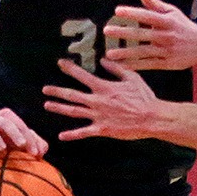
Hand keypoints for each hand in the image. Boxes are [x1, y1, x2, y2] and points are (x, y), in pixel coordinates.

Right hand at [0, 108, 47, 157]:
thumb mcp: (16, 142)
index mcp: (7, 118)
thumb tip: (43, 150)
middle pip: (6, 122)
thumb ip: (33, 143)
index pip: (21, 125)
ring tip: (3, 149)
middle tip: (23, 146)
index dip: (30, 138)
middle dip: (15, 134)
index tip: (36, 154)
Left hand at [43, 59, 164, 140]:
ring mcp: (98, 116)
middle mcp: (97, 101)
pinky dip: (72, 135)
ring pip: (74, 111)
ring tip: (47, 105)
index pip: (82, 76)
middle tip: (45, 89)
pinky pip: (84, 132)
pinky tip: (61, 136)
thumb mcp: (132, 77)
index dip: (70, 69)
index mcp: (104, 88)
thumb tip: (103, 60)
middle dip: (57, 91)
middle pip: (72, 95)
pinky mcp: (102, 129)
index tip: (60, 63)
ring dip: (59, 108)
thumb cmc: (144, 97)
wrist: (151, 117)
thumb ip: (116, 68)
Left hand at [101, 0, 196, 71]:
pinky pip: (149, 64)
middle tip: (107, 31)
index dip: (132, 13)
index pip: (147, 15)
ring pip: (143, 51)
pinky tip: (123, 65)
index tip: (117, 11)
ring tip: (110, 53)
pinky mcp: (168, 63)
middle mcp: (167, 35)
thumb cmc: (184, 27)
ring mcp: (167, 50)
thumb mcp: (173, 12)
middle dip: (124, 32)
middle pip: (142, 34)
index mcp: (167, 21)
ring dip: (126, 52)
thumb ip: (155, 4)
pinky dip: (136, 65)